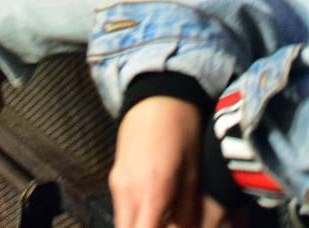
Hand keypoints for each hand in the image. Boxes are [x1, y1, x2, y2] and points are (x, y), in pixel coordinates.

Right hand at [110, 97, 203, 227]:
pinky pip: (121, 209)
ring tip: (160, 220)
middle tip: (164, 224)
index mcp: (150, 191)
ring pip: (122, 223)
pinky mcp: (115, 176)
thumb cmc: (183, 130)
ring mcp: (117, 184)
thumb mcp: (193, 172)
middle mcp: (127, 192)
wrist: (157, 95)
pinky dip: (135, 217)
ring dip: (139, 226)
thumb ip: (187, 211)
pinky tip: (153, 211)